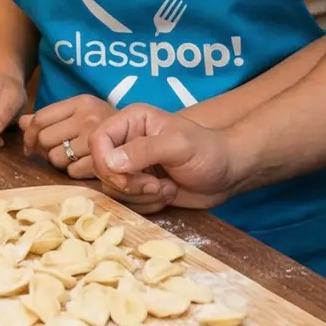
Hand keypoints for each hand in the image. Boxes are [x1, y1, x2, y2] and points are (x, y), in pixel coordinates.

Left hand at [20, 95, 114, 177]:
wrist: (144, 138)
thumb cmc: (106, 126)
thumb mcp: (80, 113)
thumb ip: (50, 117)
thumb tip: (21, 123)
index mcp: (81, 102)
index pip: (40, 118)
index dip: (29, 135)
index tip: (30, 147)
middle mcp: (89, 117)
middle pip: (44, 140)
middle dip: (46, 149)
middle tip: (58, 151)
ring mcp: (96, 139)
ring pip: (55, 159)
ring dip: (61, 162)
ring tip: (75, 157)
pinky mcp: (102, 160)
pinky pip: (72, 172)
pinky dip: (75, 172)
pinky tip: (85, 165)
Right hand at [87, 105, 237, 210]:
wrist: (227, 174)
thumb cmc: (208, 151)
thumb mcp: (178, 146)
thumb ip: (144, 150)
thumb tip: (110, 162)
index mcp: (132, 121)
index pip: (98, 139)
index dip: (105, 162)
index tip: (128, 177)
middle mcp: (126, 141)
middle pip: (101, 168)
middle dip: (128, 184)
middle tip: (156, 184)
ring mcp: (131, 166)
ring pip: (113, 189)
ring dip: (141, 196)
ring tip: (167, 188)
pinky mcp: (138, 186)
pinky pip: (127, 202)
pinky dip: (147, 204)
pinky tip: (168, 194)